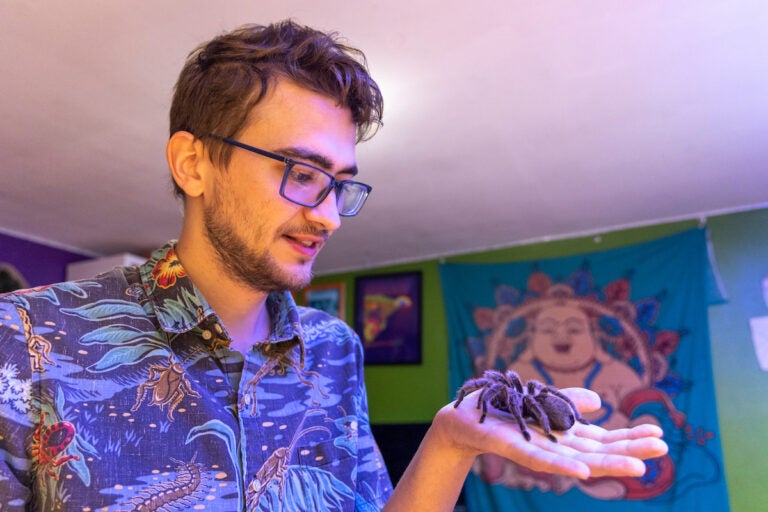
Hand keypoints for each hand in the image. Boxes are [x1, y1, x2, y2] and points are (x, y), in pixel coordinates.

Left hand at [433, 387, 667, 479]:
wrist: (463, 417)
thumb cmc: (504, 412)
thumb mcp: (542, 402)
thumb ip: (569, 404)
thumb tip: (598, 404)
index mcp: (563, 435)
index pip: (603, 440)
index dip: (629, 438)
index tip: (660, 435)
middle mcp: (554, 447)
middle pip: (597, 452)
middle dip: (630, 451)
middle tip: (663, 448)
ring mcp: (536, 450)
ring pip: (575, 459)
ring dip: (608, 464)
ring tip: (638, 467)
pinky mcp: (512, 447)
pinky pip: (539, 459)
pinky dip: (562, 466)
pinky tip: (583, 472)